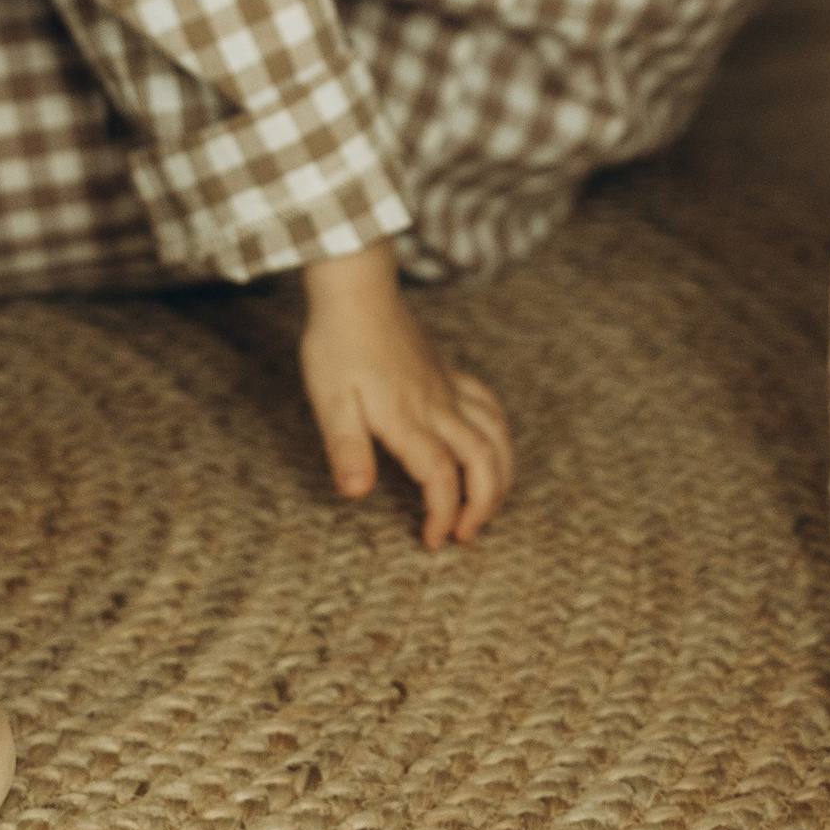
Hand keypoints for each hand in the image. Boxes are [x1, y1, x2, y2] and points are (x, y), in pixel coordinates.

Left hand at [297, 240, 513, 549]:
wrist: (356, 289)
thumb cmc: (337, 343)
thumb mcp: (329, 399)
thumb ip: (346, 448)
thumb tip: (356, 492)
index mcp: (407, 419)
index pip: (440, 477)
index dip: (442, 514)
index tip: (432, 540)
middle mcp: (436, 407)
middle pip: (482, 461)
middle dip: (484, 504)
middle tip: (466, 534)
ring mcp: (446, 389)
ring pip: (495, 435)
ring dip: (500, 474)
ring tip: (488, 503)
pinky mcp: (446, 374)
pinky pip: (488, 405)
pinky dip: (499, 432)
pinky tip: (490, 444)